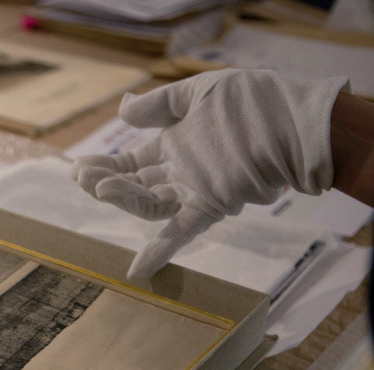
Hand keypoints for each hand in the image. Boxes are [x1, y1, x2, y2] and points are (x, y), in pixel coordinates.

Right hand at [71, 69, 347, 278]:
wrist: (295, 120)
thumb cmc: (253, 103)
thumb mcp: (201, 93)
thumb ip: (161, 104)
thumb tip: (122, 109)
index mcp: (176, 145)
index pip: (132, 162)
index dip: (105, 166)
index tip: (78, 169)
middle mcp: (182, 172)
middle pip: (135, 184)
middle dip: (105, 182)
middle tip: (81, 177)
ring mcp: (195, 191)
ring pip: (149, 203)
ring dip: (121, 199)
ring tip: (96, 187)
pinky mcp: (211, 206)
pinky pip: (181, 233)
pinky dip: (161, 252)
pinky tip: (137, 272)